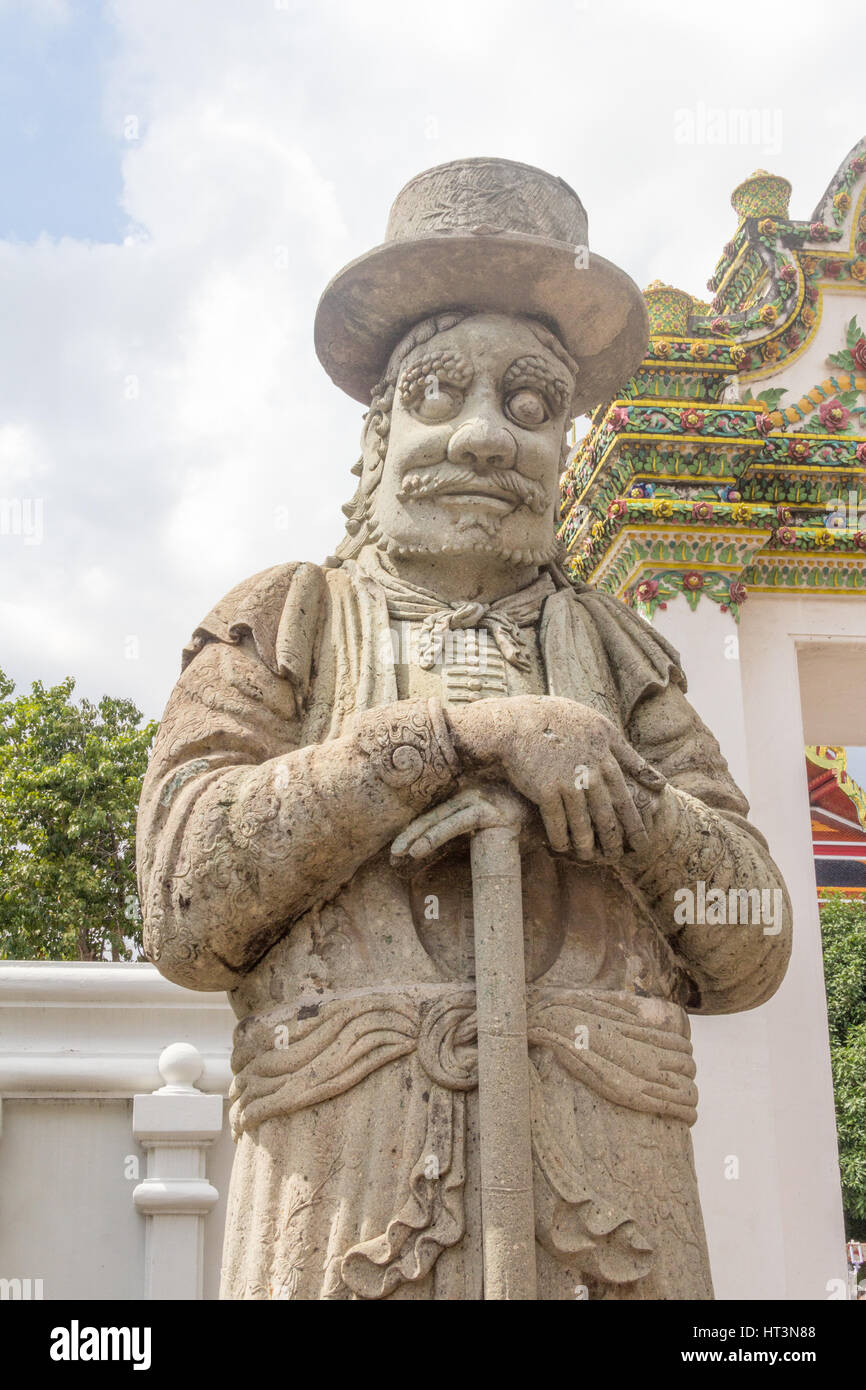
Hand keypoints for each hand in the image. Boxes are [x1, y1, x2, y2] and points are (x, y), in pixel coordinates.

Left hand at [391, 783, 530, 865]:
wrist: (560, 814)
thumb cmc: (531, 824)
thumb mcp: (498, 831)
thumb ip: (478, 839)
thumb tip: (459, 857)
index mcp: (471, 800)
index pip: (437, 817)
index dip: (416, 832)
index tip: (398, 853)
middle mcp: (473, 796)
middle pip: (433, 816)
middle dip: (410, 835)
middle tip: (391, 855)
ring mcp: (481, 801)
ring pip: (441, 819)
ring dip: (419, 836)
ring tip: (402, 853)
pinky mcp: (490, 810)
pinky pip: (457, 823)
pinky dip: (435, 835)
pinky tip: (419, 848)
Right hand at [447, 695, 664, 861]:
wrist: (516, 722)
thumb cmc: (560, 722)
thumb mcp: (601, 728)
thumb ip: (630, 756)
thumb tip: (661, 783)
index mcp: (606, 757)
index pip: (626, 799)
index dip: (634, 826)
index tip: (642, 845)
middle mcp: (590, 772)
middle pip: (607, 817)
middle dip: (613, 842)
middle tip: (615, 859)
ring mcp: (567, 783)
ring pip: (583, 825)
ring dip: (586, 846)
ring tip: (588, 858)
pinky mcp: (544, 790)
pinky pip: (557, 824)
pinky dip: (560, 839)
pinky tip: (562, 848)